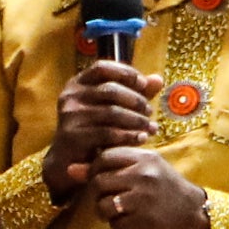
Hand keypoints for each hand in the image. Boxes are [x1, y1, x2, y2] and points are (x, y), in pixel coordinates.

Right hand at [46, 59, 157, 199]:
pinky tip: (141, 139)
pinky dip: (128, 136)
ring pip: (112, 112)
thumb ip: (134, 93)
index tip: (144, 84)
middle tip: (150, 112)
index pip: (102, 67)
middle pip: (110, 89)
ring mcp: (70, 116)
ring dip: (136, 120)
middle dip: (135, 100)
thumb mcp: (114, 108)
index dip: (126, 73)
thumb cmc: (95, 130)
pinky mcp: (73, 136)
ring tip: (149, 128)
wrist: (70, 161)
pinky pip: (107, 133)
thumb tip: (158, 79)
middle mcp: (71, 96)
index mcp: (78, 83)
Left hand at [91, 143, 213, 228]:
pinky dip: (118, 226)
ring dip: (104, 212)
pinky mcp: (145, 220)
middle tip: (107, 197)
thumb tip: (70, 169)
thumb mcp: (144, 168)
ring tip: (116, 211)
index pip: (104, 157)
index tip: (100, 178)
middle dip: (97, 194)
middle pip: (99, 181)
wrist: (194, 211)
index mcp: (143, 157)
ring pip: (103, 205)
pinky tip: (129, 222)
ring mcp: (144, 198)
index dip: (94, 169)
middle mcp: (143, 174)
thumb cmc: (165, 186)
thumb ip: (111, 166)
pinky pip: (116, 224)